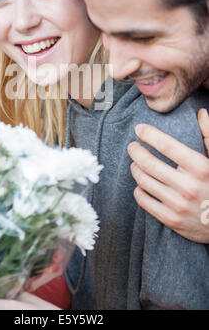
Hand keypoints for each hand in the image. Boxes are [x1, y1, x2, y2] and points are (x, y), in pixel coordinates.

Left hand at [128, 108, 208, 242]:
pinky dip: (138, 189)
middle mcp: (188, 186)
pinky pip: (143, 200)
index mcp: (200, 168)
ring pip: (143, 180)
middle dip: (136, 151)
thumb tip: (201, 113)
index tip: (139, 129)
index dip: (149, 134)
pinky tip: (141, 184)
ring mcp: (178, 205)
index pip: (167, 145)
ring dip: (135, 169)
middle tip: (132, 146)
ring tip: (136, 164)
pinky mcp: (171, 219)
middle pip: (148, 163)